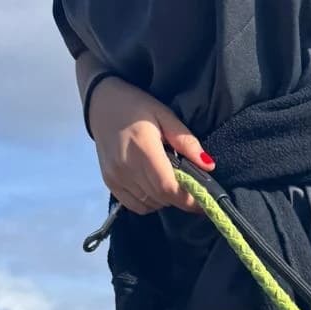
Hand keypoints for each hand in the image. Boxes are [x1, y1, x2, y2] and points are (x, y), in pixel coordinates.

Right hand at [88, 75, 213, 214]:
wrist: (101, 103)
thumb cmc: (136, 107)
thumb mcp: (165, 115)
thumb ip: (186, 141)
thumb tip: (208, 165)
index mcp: (143, 148)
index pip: (168, 187)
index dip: (188, 200)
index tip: (204, 202)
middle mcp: (126, 166)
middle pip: (162, 198)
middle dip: (181, 198)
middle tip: (190, 187)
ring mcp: (116, 177)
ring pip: (151, 204)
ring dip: (166, 199)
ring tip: (168, 179)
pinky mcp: (110, 183)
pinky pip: (137, 206)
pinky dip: (150, 202)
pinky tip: (153, 186)